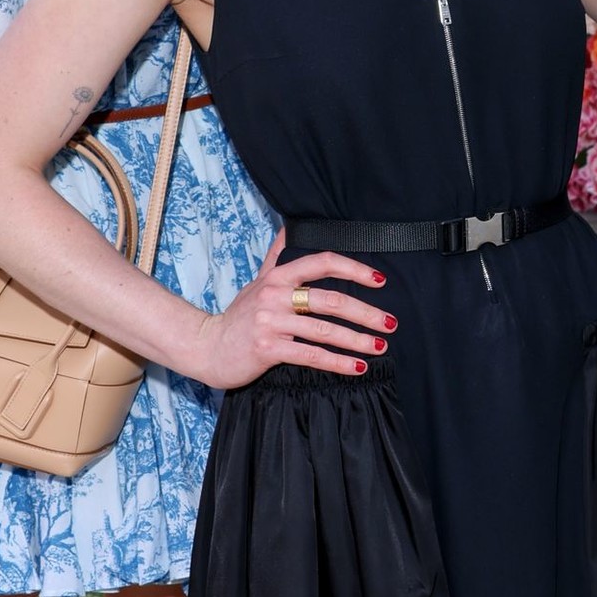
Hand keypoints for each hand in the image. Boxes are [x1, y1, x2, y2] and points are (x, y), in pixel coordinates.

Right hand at [191, 249, 394, 387]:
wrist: (206, 347)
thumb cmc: (239, 316)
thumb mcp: (258, 281)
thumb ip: (277, 256)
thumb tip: (289, 227)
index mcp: (278, 275)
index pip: (323, 262)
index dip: (354, 269)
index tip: (380, 280)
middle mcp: (275, 294)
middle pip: (331, 299)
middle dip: (366, 312)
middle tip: (390, 322)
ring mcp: (270, 321)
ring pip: (324, 329)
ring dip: (357, 340)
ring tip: (379, 346)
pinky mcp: (267, 348)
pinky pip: (310, 355)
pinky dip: (338, 363)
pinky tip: (358, 368)